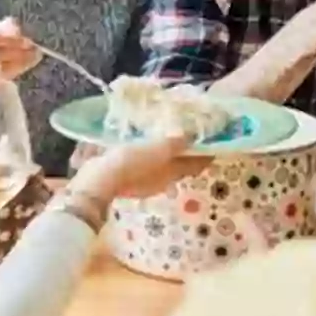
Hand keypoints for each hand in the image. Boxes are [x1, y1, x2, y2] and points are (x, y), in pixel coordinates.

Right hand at [68, 135, 212, 201]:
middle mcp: (163, 180)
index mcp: (172, 172)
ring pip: (163, 166)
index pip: (196, 164)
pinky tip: (143, 145)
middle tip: (190, 133)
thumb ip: (176, 143)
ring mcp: (145, 181)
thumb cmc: (132, 163)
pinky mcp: (128, 178)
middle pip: (181, 166)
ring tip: (166, 136)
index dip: (206, 154)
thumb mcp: (157, 149)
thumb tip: (194, 136)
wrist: (100, 182)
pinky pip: (146, 165)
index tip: (215, 141)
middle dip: (187, 152)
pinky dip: (150, 156)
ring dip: (167, 154)